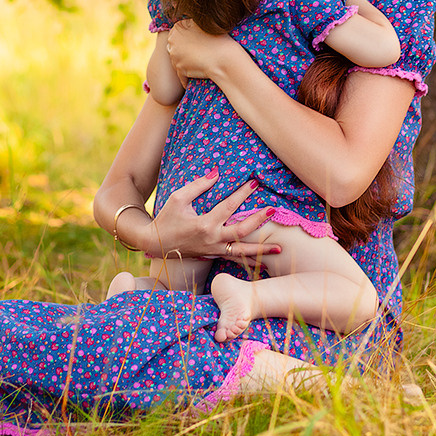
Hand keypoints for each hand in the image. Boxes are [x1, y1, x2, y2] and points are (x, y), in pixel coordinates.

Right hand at [145, 171, 282, 259]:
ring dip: (261, 250)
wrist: (155, 243)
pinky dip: (249, 260)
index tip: (254, 183)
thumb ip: (198, 186)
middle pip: (241, 231)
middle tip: (273, 210)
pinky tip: (263, 262)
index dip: (242, 194)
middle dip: (259, 220)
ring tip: (280, 247)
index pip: (229, 207)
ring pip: (242, 251)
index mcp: (204, 224)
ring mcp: (213, 250)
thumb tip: (217, 173)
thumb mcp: (177, 198)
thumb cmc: (166, 218)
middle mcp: (212, 239)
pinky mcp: (213, 255)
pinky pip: (234, 258)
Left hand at [167, 20, 239, 81]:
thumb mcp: (203, 25)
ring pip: (177, 61)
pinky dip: (186, 77)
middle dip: (182, 52)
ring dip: (185, 63)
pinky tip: (194, 76)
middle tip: (196, 54)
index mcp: (178, 27)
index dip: (186, 41)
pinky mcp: (179, 68)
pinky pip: (181, 75)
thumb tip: (185, 27)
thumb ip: (191, 25)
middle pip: (175, 48)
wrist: (224, 57)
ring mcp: (175, 55)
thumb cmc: (219, 40)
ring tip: (198, 64)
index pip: (176, 35)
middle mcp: (172, 41)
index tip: (194, 44)